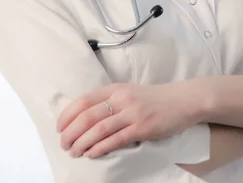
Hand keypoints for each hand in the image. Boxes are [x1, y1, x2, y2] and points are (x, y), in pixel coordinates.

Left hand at [56, 80, 201, 158]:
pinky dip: (100, 148)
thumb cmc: (154, 99)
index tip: (59, 127)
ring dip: (82, 142)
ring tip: (73, 152)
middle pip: (88, 115)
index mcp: (116, 88)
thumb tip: (84, 116)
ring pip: (99, 129)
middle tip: (63, 144)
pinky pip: (116, 139)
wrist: (183, 101)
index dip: (68, 114)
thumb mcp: (130, 92)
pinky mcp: (142, 127)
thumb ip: (110, 100)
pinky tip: (91, 154)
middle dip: (71, 132)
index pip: (84, 100)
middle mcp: (122, 98)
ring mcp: (132, 113)